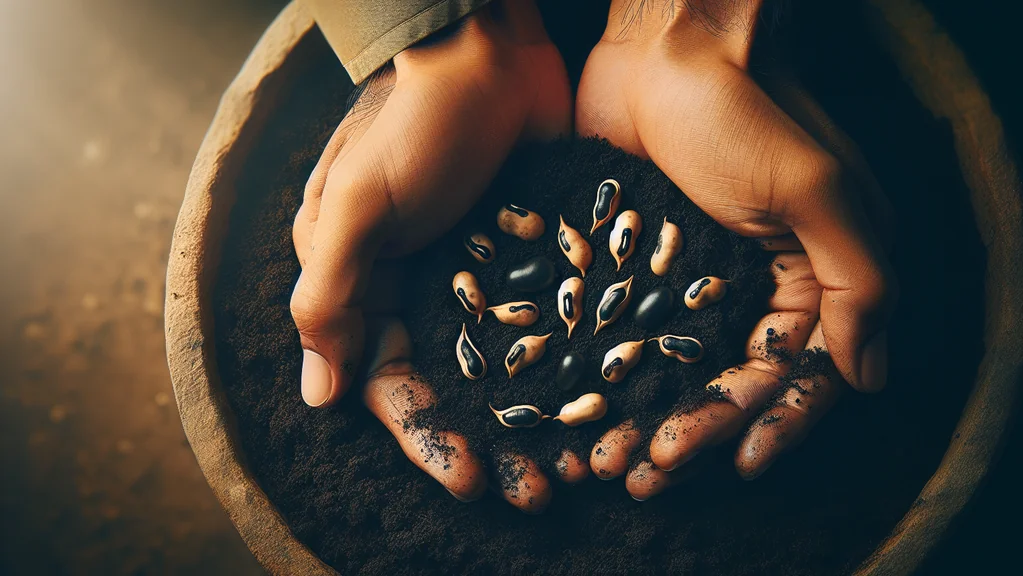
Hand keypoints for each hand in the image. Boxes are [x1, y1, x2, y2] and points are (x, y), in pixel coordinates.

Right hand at [291, 0, 570, 511]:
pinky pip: (549, 327)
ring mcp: (480, 279)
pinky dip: (571, 367)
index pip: (391, 386)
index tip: (474, 477)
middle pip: (454, 391)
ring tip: (578, 466)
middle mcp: (422, 293)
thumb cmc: (414, 122)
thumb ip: (332, 293)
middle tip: (538, 491)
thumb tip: (320, 395)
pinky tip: (605, 402)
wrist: (487, 49)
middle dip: (491, 445)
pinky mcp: (532, 258)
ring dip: (537, 420)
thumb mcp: (358, 204)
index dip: (430, 438)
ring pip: (508, 371)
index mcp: (366, 288)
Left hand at [576, 0, 895, 495]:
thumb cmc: (748, 109)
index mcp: (822, 270)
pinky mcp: (649, 263)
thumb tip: (870, 380)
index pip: (808, 370)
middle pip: (738, 381)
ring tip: (611, 462)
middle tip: (652, 474)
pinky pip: (636, 334)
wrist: (664, 45)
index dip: (778, 422)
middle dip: (701, 432)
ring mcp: (703, 277)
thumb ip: (854, 281)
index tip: (739, 463)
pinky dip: (615, 375)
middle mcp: (767, 282)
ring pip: (682, 370)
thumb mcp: (815, 188)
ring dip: (652, 417)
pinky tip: (584, 408)